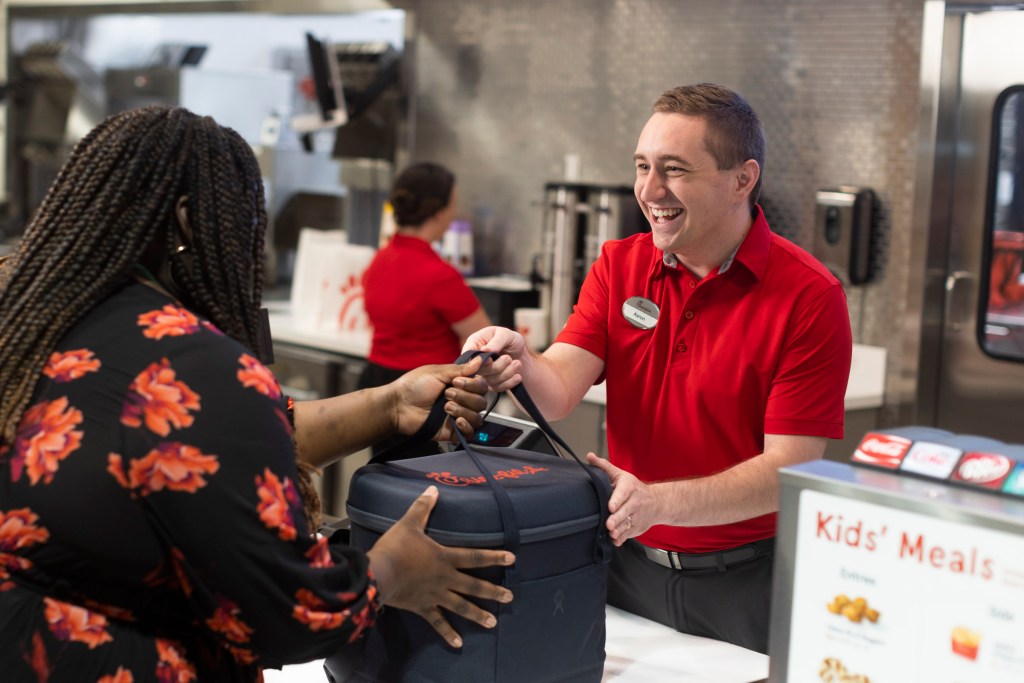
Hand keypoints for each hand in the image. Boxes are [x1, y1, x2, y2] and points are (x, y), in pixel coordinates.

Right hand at [367, 486, 514, 647]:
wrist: (379, 573)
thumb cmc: (395, 547)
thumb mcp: (409, 523)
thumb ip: (423, 507)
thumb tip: (433, 489)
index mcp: (444, 557)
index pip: (475, 557)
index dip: (494, 557)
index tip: (512, 559)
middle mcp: (445, 578)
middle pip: (473, 585)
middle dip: (493, 591)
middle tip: (510, 597)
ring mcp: (435, 595)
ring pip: (461, 606)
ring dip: (478, 614)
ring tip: (493, 623)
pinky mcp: (422, 607)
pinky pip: (437, 622)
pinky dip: (448, 633)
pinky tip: (459, 644)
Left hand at [391, 356, 488, 440]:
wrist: (398, 406)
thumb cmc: (413, 386)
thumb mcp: (437, 372)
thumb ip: (460, 369)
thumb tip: (479, 360)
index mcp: (460, 385)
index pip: (481, 385)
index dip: (472, 384)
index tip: (455, 382)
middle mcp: (462, 400)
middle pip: (481, 401)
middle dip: (465, 397)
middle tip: (447, 394)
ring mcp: (458, 416)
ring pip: (477, 417)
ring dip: (463, 410)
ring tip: (445, 408)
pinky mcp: (453, 432)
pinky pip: (471, 432)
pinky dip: (466, 426)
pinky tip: (456, 420)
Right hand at [461, 326, 526, 392]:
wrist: (520, 352)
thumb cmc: (510, 339)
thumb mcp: (505, 334)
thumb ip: (496, 341)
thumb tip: (485, 350)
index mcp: (474, 343)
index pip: (467, 355)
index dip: (477, 360)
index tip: (491, 360)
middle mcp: (475, 360)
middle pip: (480, 370)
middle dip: (498, 366)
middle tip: (508, 358)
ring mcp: (482, 373)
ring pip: (491, 380)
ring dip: (508, 372)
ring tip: (517, 363)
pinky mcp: (491, 383)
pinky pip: (497, 387)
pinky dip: (510, 382)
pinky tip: (517, 376)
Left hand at [586, 453, 657, 545]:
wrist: (657, 502)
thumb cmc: (634, 488)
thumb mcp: (621, 475)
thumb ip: (604, 466)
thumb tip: (589, 456)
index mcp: (630, 487)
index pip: (623, 494)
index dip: (617, 500)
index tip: (611, 507)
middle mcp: (635, 502)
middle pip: (625, 511)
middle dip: (617, 518)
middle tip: (608, 524)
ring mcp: (637, 516)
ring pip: (627, 524)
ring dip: (619, 530)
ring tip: (611, 533)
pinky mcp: (637, 528)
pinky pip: (629, 534)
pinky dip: (623, 538)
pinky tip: (616, 540)